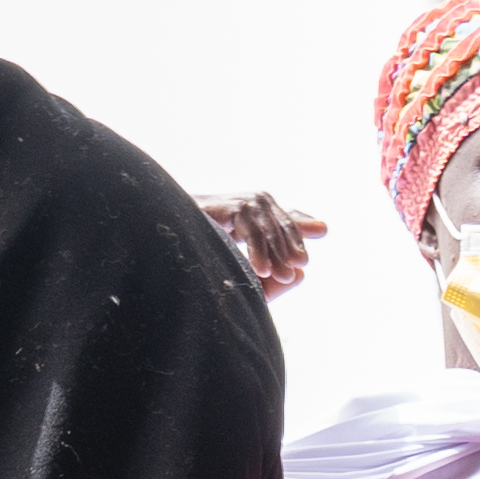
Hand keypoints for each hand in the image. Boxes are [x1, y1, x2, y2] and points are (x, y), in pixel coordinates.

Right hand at [195, 189, 326, 293]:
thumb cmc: (200, 271)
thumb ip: (274, 274)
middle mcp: (236, 202)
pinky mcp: (214, 205)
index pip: (277, 214)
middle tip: (298, 269)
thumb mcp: (245, 277)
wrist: (161, 259)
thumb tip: (303, 273)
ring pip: (262, 217)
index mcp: (243, 215)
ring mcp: (224, 201)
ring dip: (274, 250)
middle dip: (289, 243)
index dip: (296, 224)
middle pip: (274, 214)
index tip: (318, 238)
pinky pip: (246, 221)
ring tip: (282, 277)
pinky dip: (255, 247)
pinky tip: (259, 270)